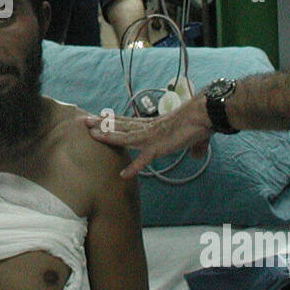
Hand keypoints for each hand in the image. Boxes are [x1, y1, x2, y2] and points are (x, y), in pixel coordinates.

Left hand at [82, 101, 212, 177]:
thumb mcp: (196, 139)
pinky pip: (143, 158)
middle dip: (102, 123)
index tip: (99, 118)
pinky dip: (134, 167)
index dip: (113, 120)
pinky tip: (124, 175)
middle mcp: (149, 128)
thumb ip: (195, 148)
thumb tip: (199, 155)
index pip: (128, 122)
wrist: (205, 115)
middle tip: (84, 121)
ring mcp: (152, 137)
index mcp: (154, 125)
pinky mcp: (160, 147)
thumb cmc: (202, 123)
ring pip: (124, 137)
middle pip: (120, 125)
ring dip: (107, 135)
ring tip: (91, 134)